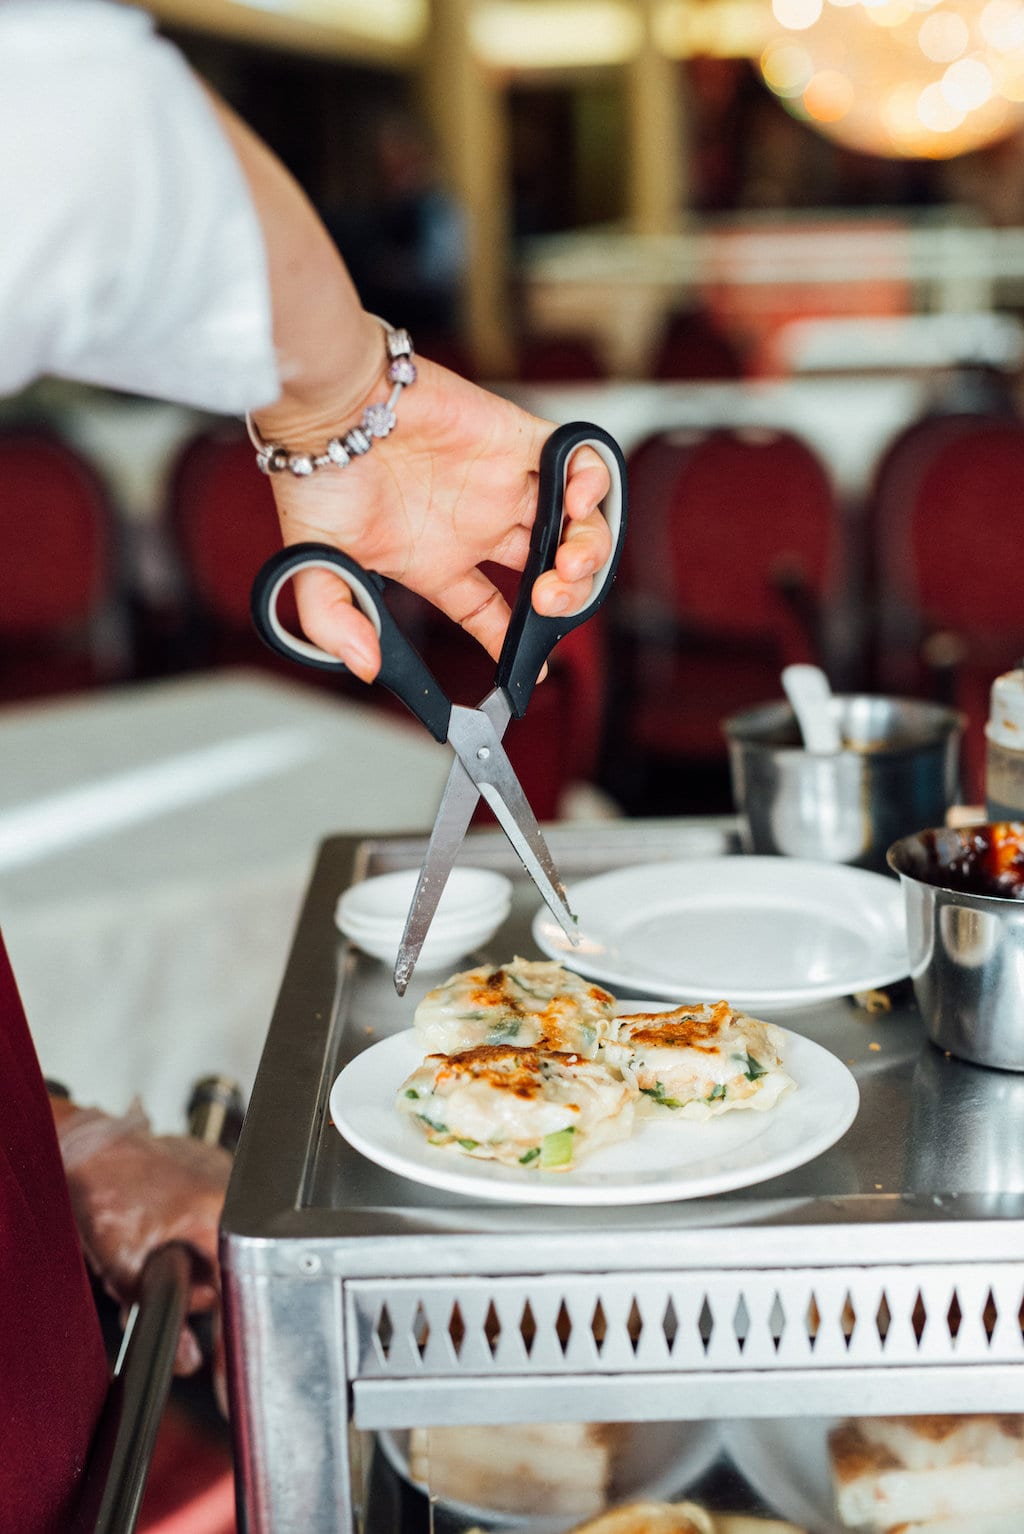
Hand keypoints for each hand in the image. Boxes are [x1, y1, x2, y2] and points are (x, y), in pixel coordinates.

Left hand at [55, 1102, 230, 1399]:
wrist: (85, 1144)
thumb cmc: (104, 1189)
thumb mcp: (125, 1269)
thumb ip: (163, 1321)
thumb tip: (190, 1360)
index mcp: (224, 1216)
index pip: (246, 1293)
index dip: (236, 1342)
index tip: (230, 1380)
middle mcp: (235, 1193)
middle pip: (231, 1275)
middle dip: (194, 1295)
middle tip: (153, 1287)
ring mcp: (225, 1176)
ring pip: (217, 1251)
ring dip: (185, 1267)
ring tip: (145, 1254)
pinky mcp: (212, 1169)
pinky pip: (211, 1223)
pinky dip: (186, 1240)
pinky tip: (156, 1233)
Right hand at [260, 353, 613, 681]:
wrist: (330, 405)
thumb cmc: (317, 472)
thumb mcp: (317, 564)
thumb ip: (333, 620)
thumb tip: (365, 664)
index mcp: (436, 560)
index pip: (491, 613)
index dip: (516, 643)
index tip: (532, 668)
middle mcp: (475, 524)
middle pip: (547, 569)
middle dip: (565, 596)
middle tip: (550, 602)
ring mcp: (500, 483)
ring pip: (573, 523)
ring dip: (585, 551)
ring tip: (566, 565)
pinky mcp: (517, 439)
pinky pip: (577, 460)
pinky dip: (593, 483)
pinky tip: (576, 504)